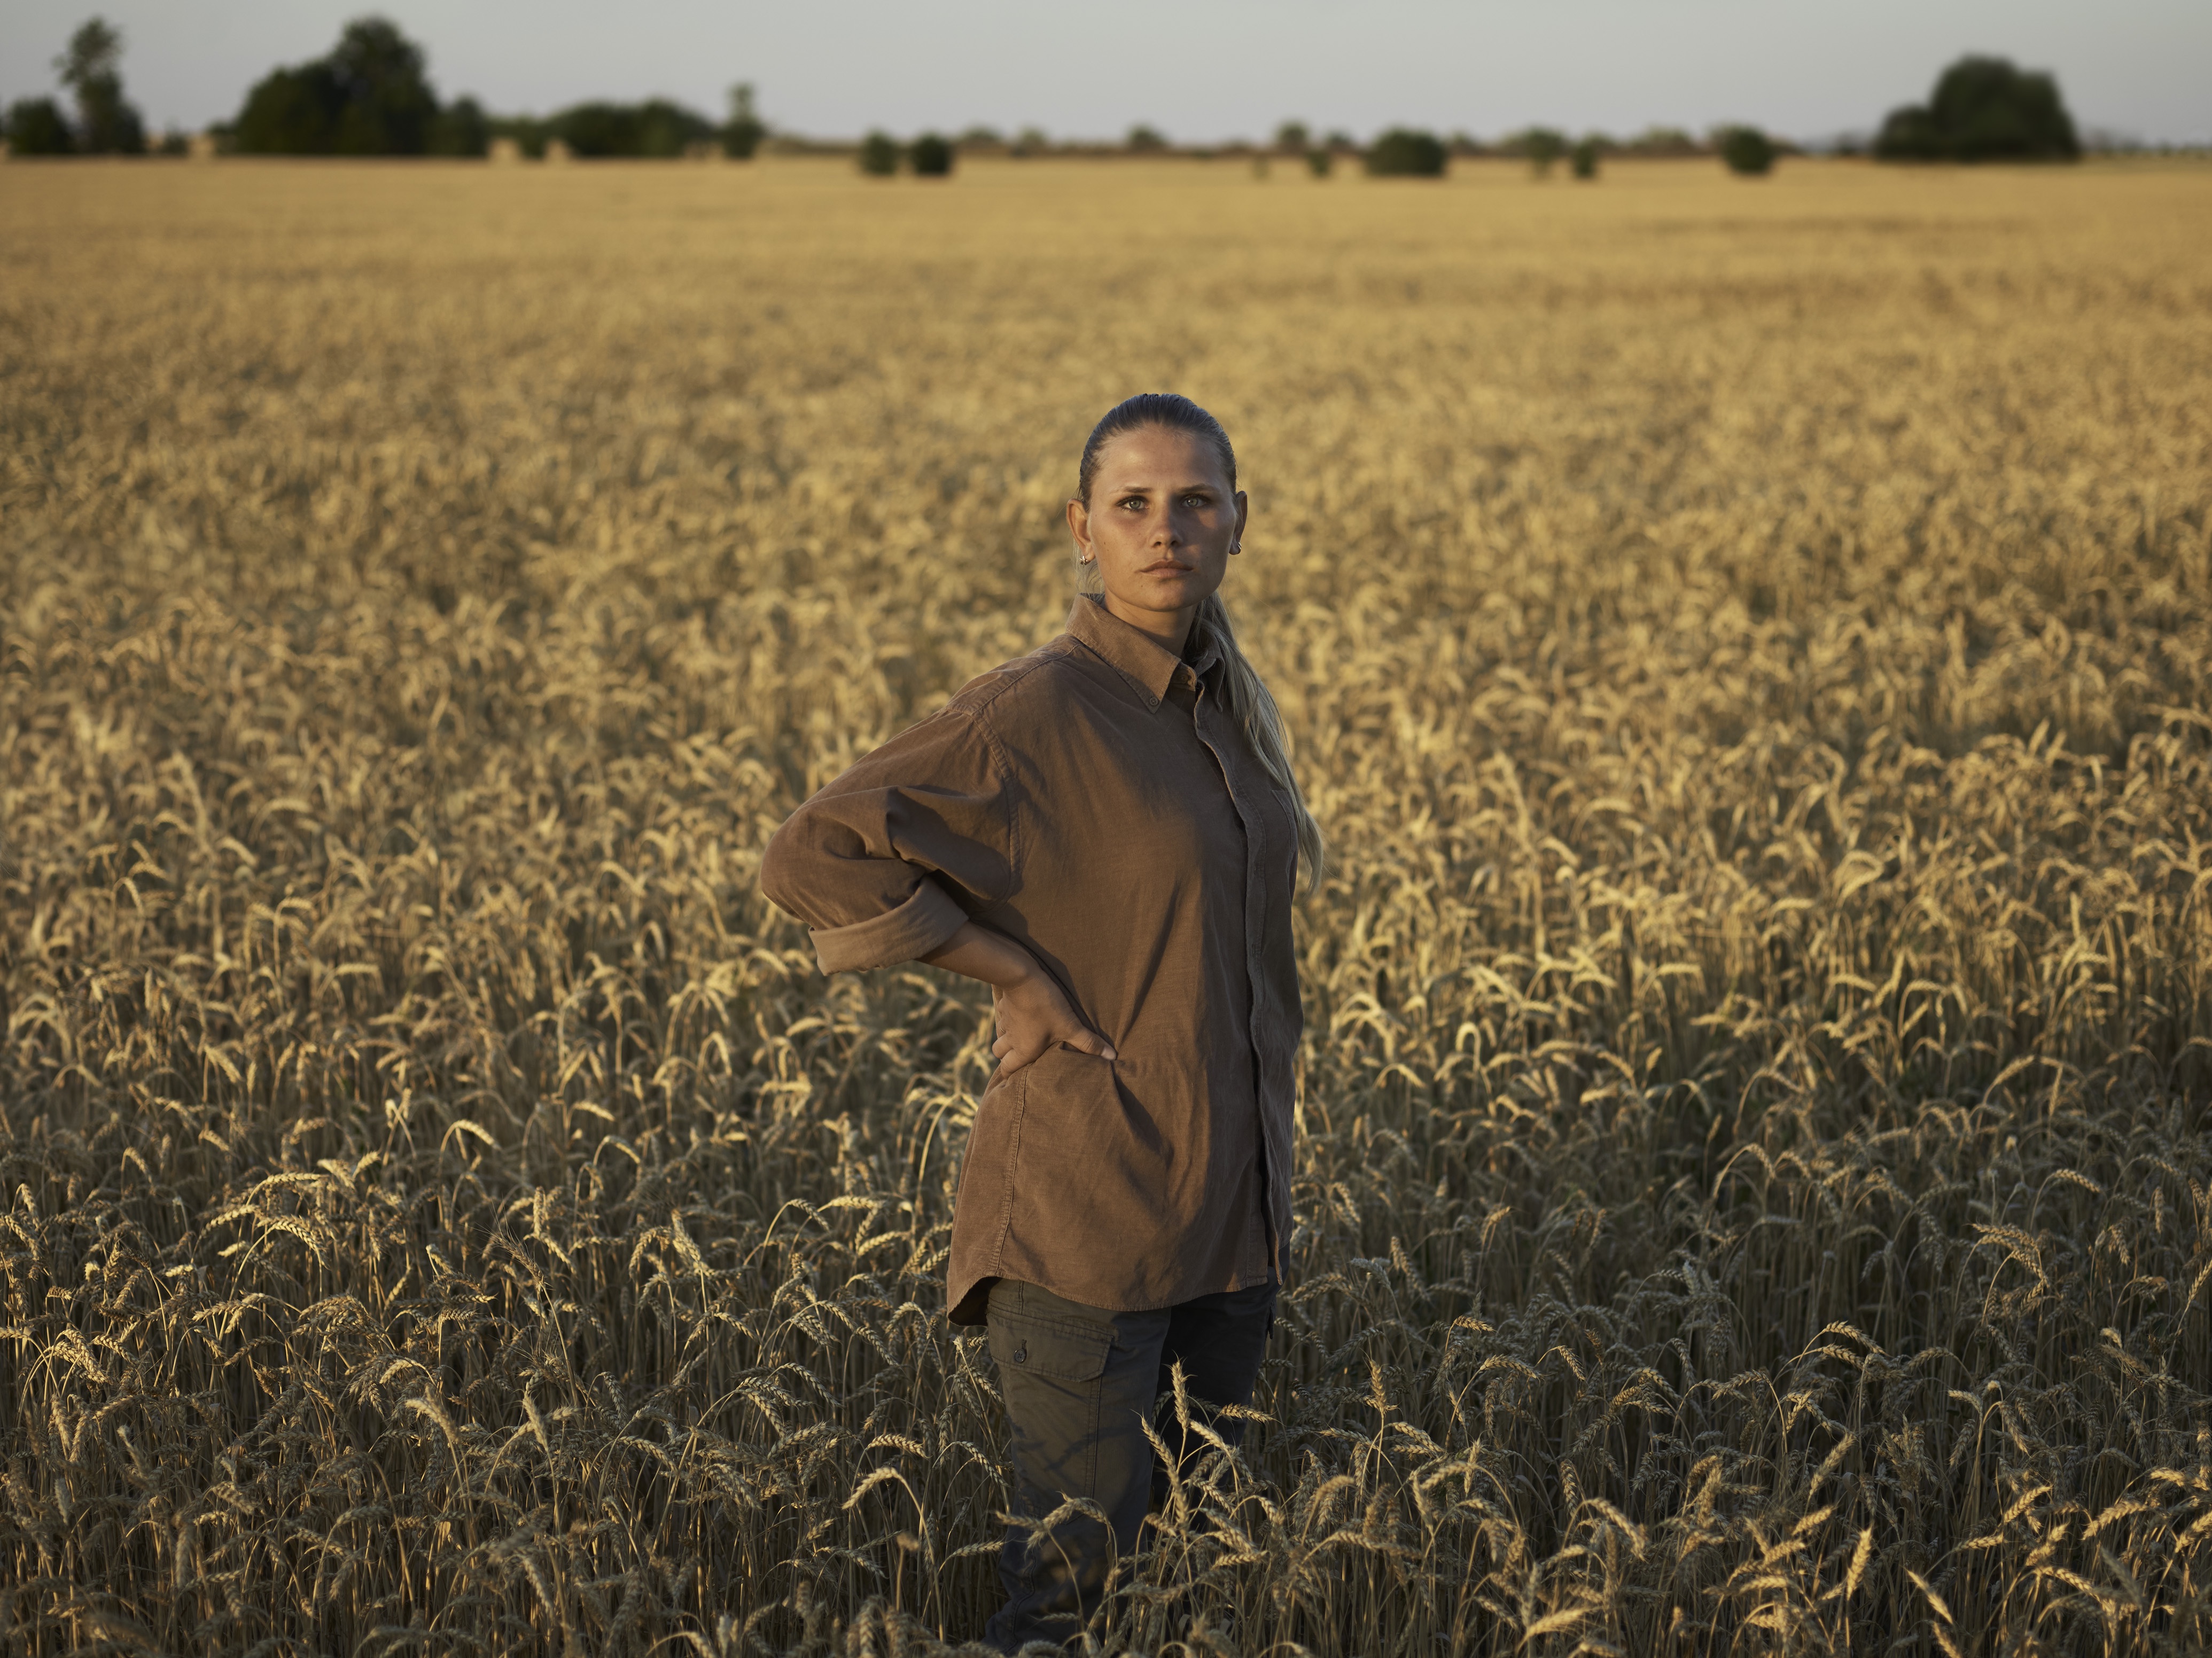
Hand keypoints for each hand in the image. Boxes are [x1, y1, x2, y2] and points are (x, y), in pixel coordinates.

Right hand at [990, 966, 1115, 1076]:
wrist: (1022, 976)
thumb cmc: (1046, 1007)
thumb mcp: (1070, 1026)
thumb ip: (1089, 1043)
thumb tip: (1112, 1057)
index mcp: (1023, 1050)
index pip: (1007, 1069)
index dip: (1009, 1075)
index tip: (1014, 1079)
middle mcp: (1010, 1039)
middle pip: (998, 1053)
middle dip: (1006, 1056)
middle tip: (1018, 1056)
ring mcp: (1005, 1021)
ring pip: (999, 1034)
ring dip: (1006, 1037)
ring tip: (1019, 1036)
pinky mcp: (1004, 1004)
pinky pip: (1002, 1014)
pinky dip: (1008, 1017)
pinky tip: (1019, 1013)